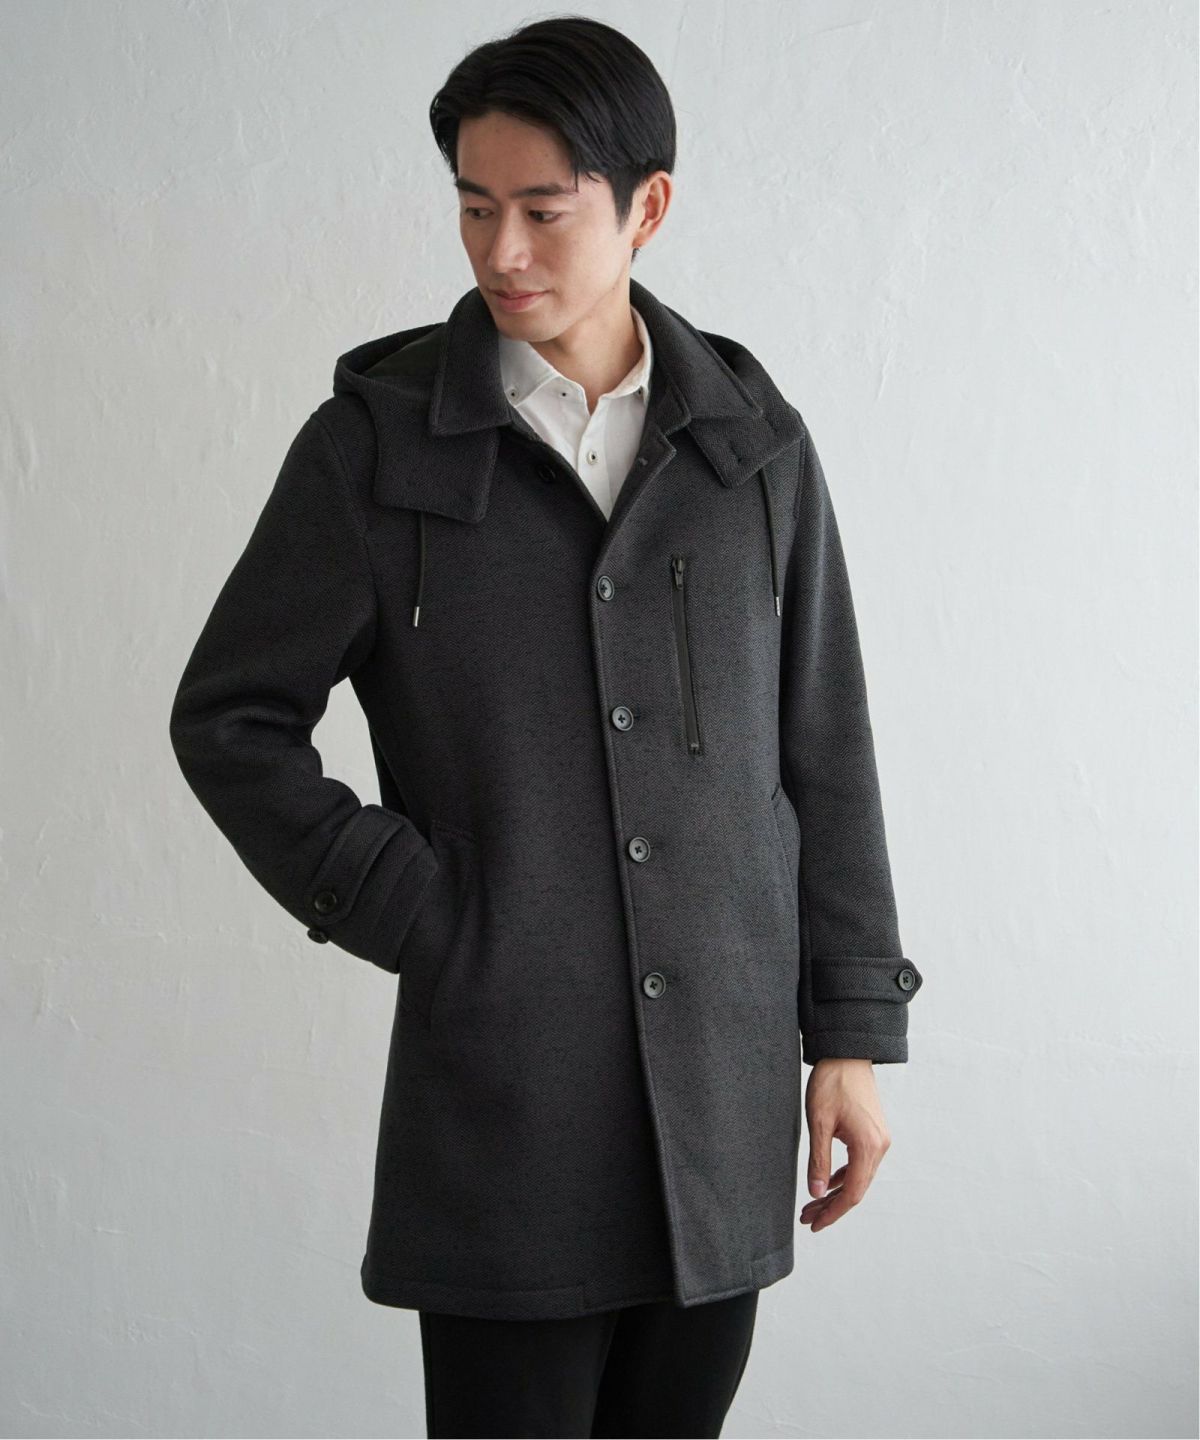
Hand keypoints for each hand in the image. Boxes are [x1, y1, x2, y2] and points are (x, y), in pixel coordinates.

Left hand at [799, 1058, 890, 1232]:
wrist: (847, 1054)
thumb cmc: (832, 1083)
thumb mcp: (819, 1122)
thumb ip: (819, 1160)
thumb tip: (817, 1194)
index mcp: (868, 1146)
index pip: (851, 1193)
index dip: (833, 1213)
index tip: (814, 1224)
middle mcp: (880, 1147)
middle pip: (856, 1189)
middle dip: (831, 1206)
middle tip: (806, 1218)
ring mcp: (879, 1140)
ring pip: (859, 1178)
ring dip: (836, 1193)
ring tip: (812, 1205)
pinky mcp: (874, 1134)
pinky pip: (860, 1164)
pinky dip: (844, 1176)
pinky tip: (827, 1183)